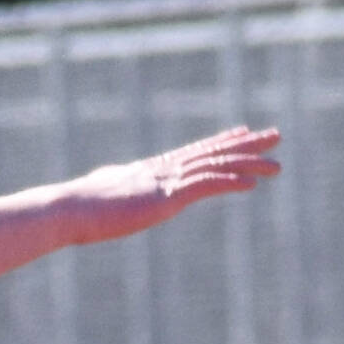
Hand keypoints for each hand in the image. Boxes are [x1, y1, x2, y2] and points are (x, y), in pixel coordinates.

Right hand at [66, 126, 279, 244]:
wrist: (67, 210)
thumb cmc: (76, 210)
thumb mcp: (100, 198)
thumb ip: (112, 197)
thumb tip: (105, 201)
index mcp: (148, 171)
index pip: (192, 152)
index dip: (220, 141)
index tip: (243, 132)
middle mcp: (161, 170)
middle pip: (211, 152)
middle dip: (246, 144)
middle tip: (275, 135)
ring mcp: (164, 182)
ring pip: (214, 167)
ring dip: (248, 165)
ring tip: (276, 165)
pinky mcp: (164, 198)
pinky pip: (205, 186)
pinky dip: (229, 182)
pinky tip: (251, 184)